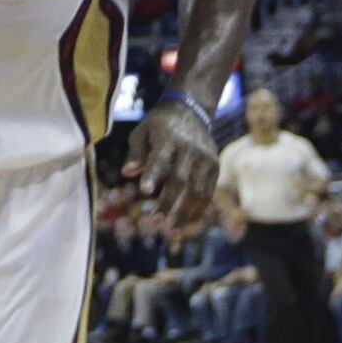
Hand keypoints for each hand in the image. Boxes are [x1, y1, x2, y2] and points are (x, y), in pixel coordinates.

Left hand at [134, 101, 220, 230]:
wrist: (191, 111)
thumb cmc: (158, 125)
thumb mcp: (141, 132)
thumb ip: (135, 153)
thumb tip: (127, 173)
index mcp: (168, 138)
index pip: (161, 158)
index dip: (153, 175)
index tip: (144, 191)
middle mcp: (190, 149)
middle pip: (181, 180)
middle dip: (168, 203)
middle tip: (154, 223)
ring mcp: (205, 159)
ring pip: (198, 191)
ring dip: (184, 214)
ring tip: (170, 232)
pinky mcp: (214, 167)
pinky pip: (208, 193)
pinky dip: (199, 210)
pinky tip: (187, 225)